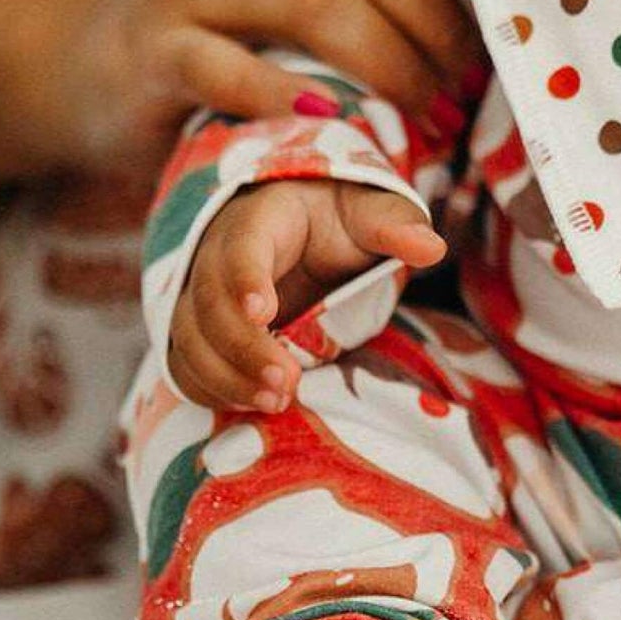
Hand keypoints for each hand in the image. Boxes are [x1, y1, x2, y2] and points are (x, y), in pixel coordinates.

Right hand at [55, 0, 482, 173]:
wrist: (113, 61)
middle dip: (435, 20)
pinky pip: (235, 69)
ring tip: (427, 107)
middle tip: (466, 77)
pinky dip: (295, 100)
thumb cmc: (246, 5)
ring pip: (317, 3)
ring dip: (392, 65)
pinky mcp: (155, 46)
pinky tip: (336, 122)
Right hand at [168, 180, 445, 409]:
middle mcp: (217, 255)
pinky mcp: (202, 333)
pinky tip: (253, 408)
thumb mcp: (370, 211)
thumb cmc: (339, 218)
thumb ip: (394, 226)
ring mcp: (203, 296)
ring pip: (191, 339)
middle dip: (242, 347)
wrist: (305, 227)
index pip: (242, 246)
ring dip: (226, 377)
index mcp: (260, 219)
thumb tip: (433, 248)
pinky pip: (187, 366)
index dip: (245, 279)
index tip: (265, 312)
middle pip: (209, 302)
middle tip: (287, 384)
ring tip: (276, 404)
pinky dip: (212, 390)